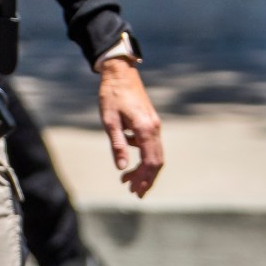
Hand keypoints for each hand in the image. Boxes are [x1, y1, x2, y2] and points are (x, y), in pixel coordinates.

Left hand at [96, 60, 165, 198]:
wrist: (120, 73)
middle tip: (133, 193)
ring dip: (144, 169)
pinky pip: (150, 145)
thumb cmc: (111, 95)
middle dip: (146, 179)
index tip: (134, 191)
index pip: (151, 162)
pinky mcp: (150, 122)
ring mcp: (154, 125)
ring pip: (155, 154)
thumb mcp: (109, 121)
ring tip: (127, 180)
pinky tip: (127, 158)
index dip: (144, 179)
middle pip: (157, 161)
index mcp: (145, 129)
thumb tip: (121, 167)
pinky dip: (142, 156)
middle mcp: (154, 128)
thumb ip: (117, 144)